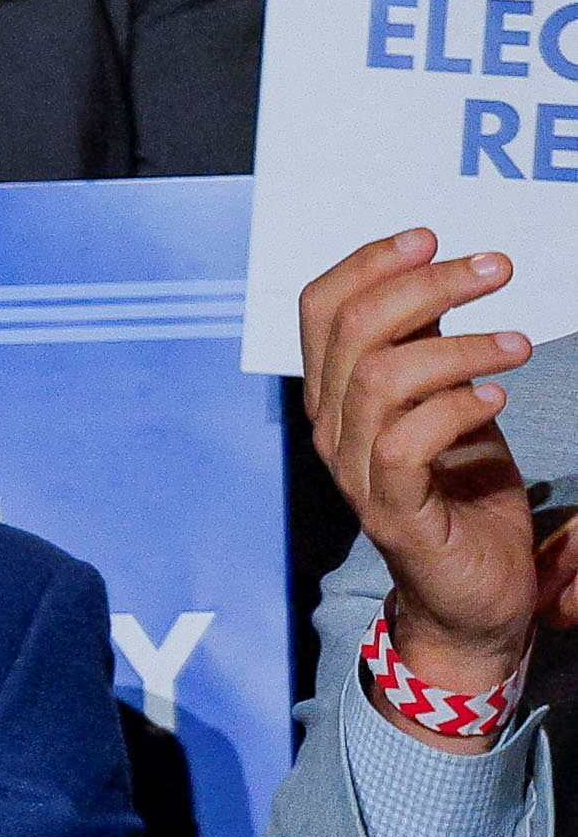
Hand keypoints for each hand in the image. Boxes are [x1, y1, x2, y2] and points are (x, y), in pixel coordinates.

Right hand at [299, 231, 571, 712]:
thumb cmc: (461, 494)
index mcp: (334, 394)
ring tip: (518, 346)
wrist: (472, 596)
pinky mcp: (394, 511)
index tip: (431, 239)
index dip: (368, 262)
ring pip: (383, 379)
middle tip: (497, 270)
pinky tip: (495, 399)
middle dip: (429, 286)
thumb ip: (428, 348)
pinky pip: (405, 444)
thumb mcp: (446, 402)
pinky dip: (454, 410)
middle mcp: (331, 427)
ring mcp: (356, 471)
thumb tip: (441, 275)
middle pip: (355, 331)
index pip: (319, 308)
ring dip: (459, 348)